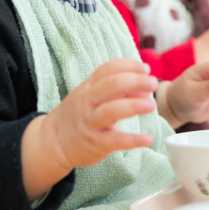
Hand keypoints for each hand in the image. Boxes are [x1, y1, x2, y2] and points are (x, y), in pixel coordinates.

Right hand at [42, 58, 158, 170]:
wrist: (55, 141)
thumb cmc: (81, 113)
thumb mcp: (92, 95)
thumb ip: (116, 88)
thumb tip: (145, 85)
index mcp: (89, 86)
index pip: (108, 68)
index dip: (129, 66)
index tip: (146, 69)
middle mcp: (88, 101)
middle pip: (111, 85)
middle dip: (135, 81)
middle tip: (154, 83)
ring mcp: (91, 122)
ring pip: (112, 110)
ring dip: (134, 106)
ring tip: (152, 105)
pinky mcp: (96, 143)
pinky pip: (115, 140)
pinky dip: (133, 140)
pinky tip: (148, 138)